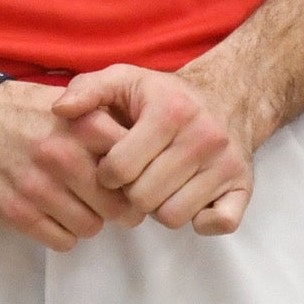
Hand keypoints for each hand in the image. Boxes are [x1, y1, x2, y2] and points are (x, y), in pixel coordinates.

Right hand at [0, 81, 133, 250]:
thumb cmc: (27, 111)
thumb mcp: (74, 104)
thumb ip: (109, 125)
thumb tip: (151, 156)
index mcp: (84, 125)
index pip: (136, 168)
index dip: (138, 179)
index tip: (131, 181)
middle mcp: (64, 156)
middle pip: (119, 207)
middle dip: (119, 208)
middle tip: (110, 202)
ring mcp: (38, 187)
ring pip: (91, 228)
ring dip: (88, 220)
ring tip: (76, 204)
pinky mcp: (17, 211)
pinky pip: (62, 241)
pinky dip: (63, 233)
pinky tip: (54, 214)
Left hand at [65, 61, 263, 235]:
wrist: (228, 98)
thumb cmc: (165, 96)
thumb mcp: (125, 79)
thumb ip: (87, 90)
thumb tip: (60, 112)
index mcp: (170, 111)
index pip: (120, 168)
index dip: (107, 174)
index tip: (113, 166)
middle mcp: (203, 136)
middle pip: (144, 198)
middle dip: (131, 193)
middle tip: (136, 178)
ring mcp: (226, 164)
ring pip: (174, 216)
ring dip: (159, 207)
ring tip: (159, 185)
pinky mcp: (243, 186)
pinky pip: (219, 224)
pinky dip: (201, 221)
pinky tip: (190, 200)